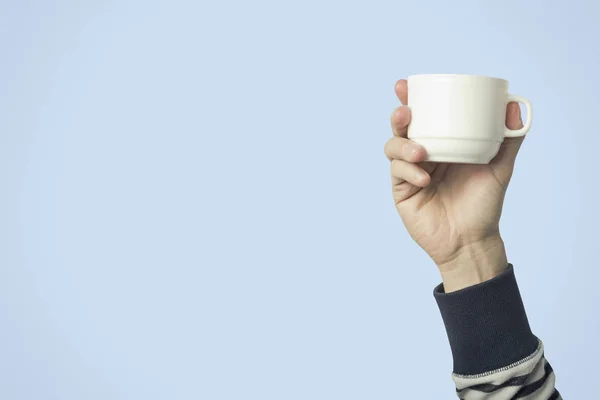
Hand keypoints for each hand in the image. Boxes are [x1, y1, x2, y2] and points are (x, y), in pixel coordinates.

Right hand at [385, 80, 525, 290]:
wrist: (471, 240)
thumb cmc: (483, 205)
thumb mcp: (499, 168)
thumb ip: (508, 140)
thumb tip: (515, 106)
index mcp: (442, 144)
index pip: (423, 116)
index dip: (410, 99)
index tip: (406, 85)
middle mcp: (423, 155)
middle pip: (402, 127)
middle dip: (399, 115)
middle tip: (406, 111)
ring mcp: (409, 172)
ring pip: (393, 147)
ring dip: (402, 145)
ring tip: (420, 152)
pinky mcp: (401, 191)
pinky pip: (396, 173)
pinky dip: (407, 171)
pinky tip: (423, 178)